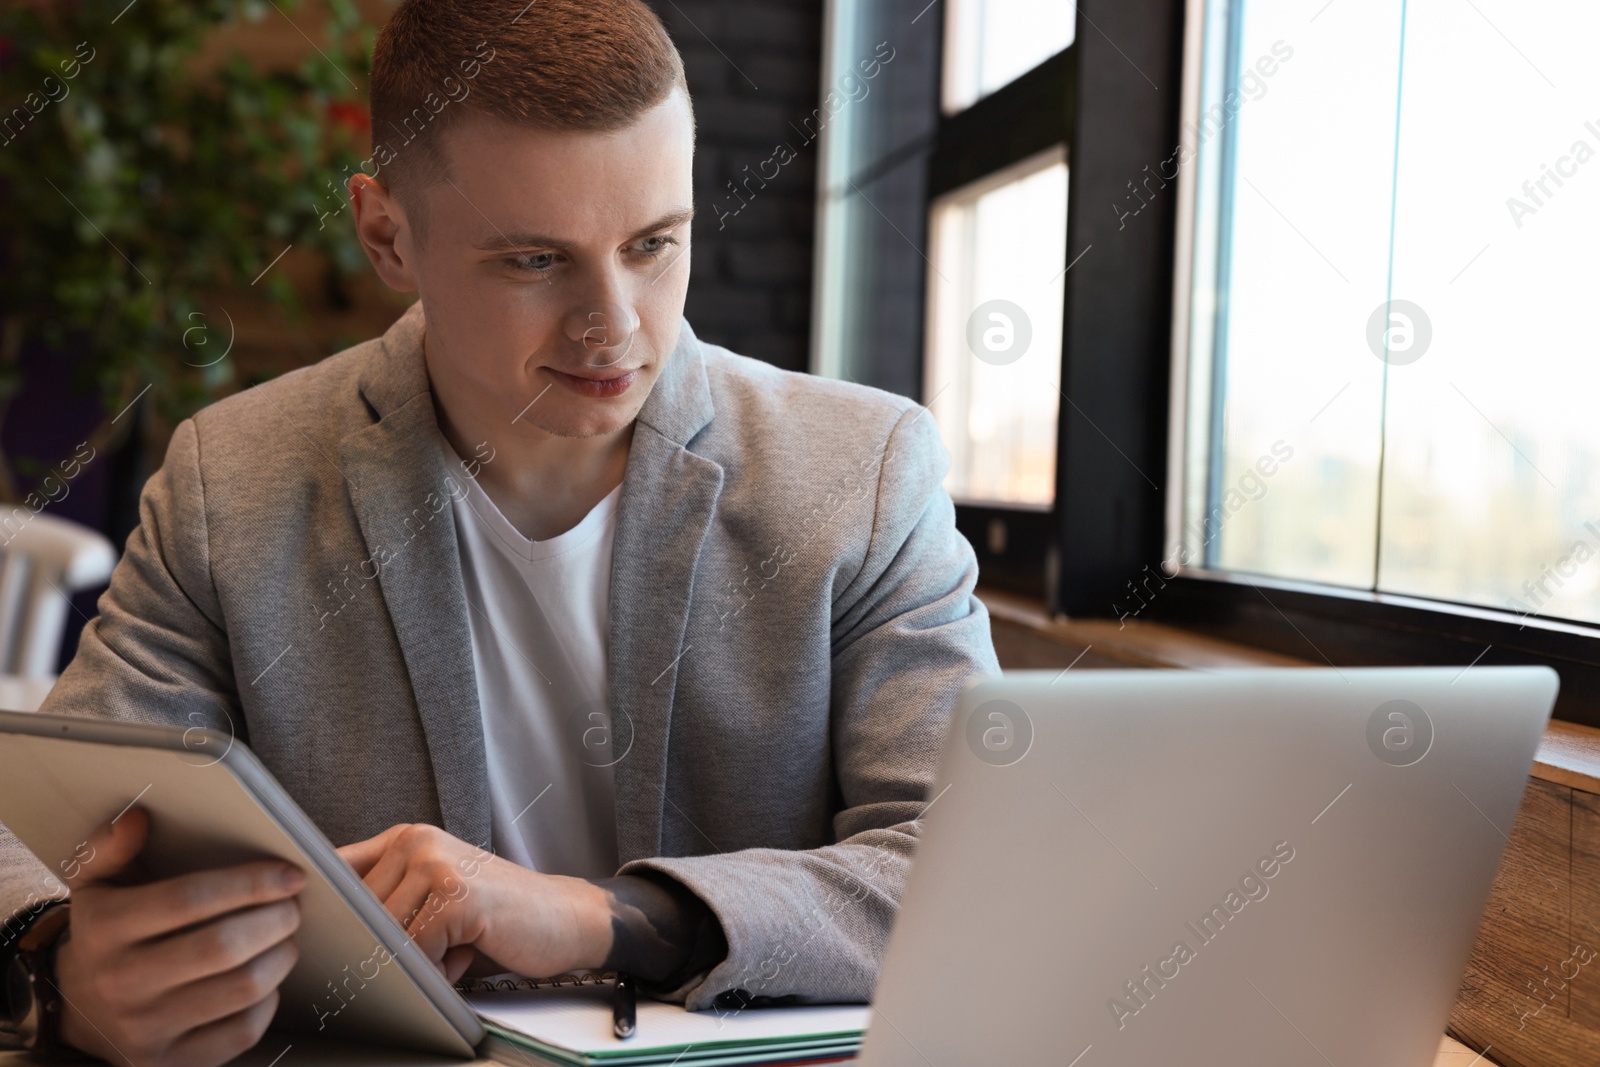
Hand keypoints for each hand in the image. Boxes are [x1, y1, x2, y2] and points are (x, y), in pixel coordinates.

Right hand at [52, 807, 305, 1066]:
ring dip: (281, 956)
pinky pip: (242, 1031)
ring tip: (285, 937)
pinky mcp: (169, 1063)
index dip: (250, 883)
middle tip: (293, 906)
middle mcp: (120, 982)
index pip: (189, 899)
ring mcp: (145, 1029)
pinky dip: (267, 1001)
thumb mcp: (97, 885)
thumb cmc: (106, 933)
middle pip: (222, 947)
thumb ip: (112, 847)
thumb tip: (138, 818)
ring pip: (241, 988)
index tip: (290, 874)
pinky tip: (266, 979)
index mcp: (105, 929)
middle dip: (275, 919)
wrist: (77, 1011)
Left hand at [337, 823, 611, 981]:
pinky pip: (417, 951)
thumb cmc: (498, 916)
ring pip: (385, 934)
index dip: (329, 908)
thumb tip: (325, 925)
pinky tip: (467, 954)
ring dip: (416, 960)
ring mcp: (438, 865)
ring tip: (453, 949)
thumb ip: (388, 899)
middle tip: (432, 950)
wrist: (566, 917)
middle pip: (358, 913)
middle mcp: (418, 842)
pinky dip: (438, 968)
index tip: (326, 934)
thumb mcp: (434, 896)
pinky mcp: (457, 896)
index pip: (337, 871)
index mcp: (407, 838)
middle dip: (386, 947)